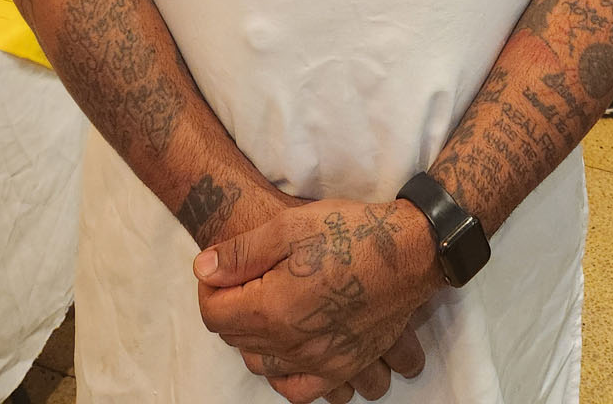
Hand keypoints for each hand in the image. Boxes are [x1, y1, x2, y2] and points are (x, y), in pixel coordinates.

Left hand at [194, 199, 439, 403]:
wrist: (410, 251)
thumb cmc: (351, 231)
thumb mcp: (291, 225)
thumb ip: (242, 252)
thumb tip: (202, 268)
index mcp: (274, 309)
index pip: (214, 315)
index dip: (210, 288)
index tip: (222, 268)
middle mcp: (293, 345)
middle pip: (237, 339)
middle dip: (232, 308)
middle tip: (248, 276)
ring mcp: (320, 363)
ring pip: (263, 365)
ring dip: (255, 339)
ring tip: (270, 304)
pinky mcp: (344, 368)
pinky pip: (300, 390)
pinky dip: (286, 371)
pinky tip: (291, 345)